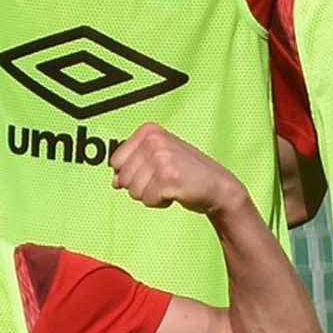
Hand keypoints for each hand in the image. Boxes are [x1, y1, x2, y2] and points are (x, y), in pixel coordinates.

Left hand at [110, 122, 240, 216]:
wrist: (218, 186)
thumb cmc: (187, 172)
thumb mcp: (157, 159)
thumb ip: (132, 165)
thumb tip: (114, 181)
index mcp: (148, 131)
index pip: (116, 161)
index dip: (132, 173)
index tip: (153, 169)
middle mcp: (154, 140)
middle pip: (123, 178)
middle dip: (141, 186)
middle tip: (164, 180)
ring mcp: (161, 158)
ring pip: (133, 191)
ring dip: (150, 195)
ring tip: (170, 185)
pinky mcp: (168, 178)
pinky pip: (148, 200)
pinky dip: (160, 202)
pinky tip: (176, 192)